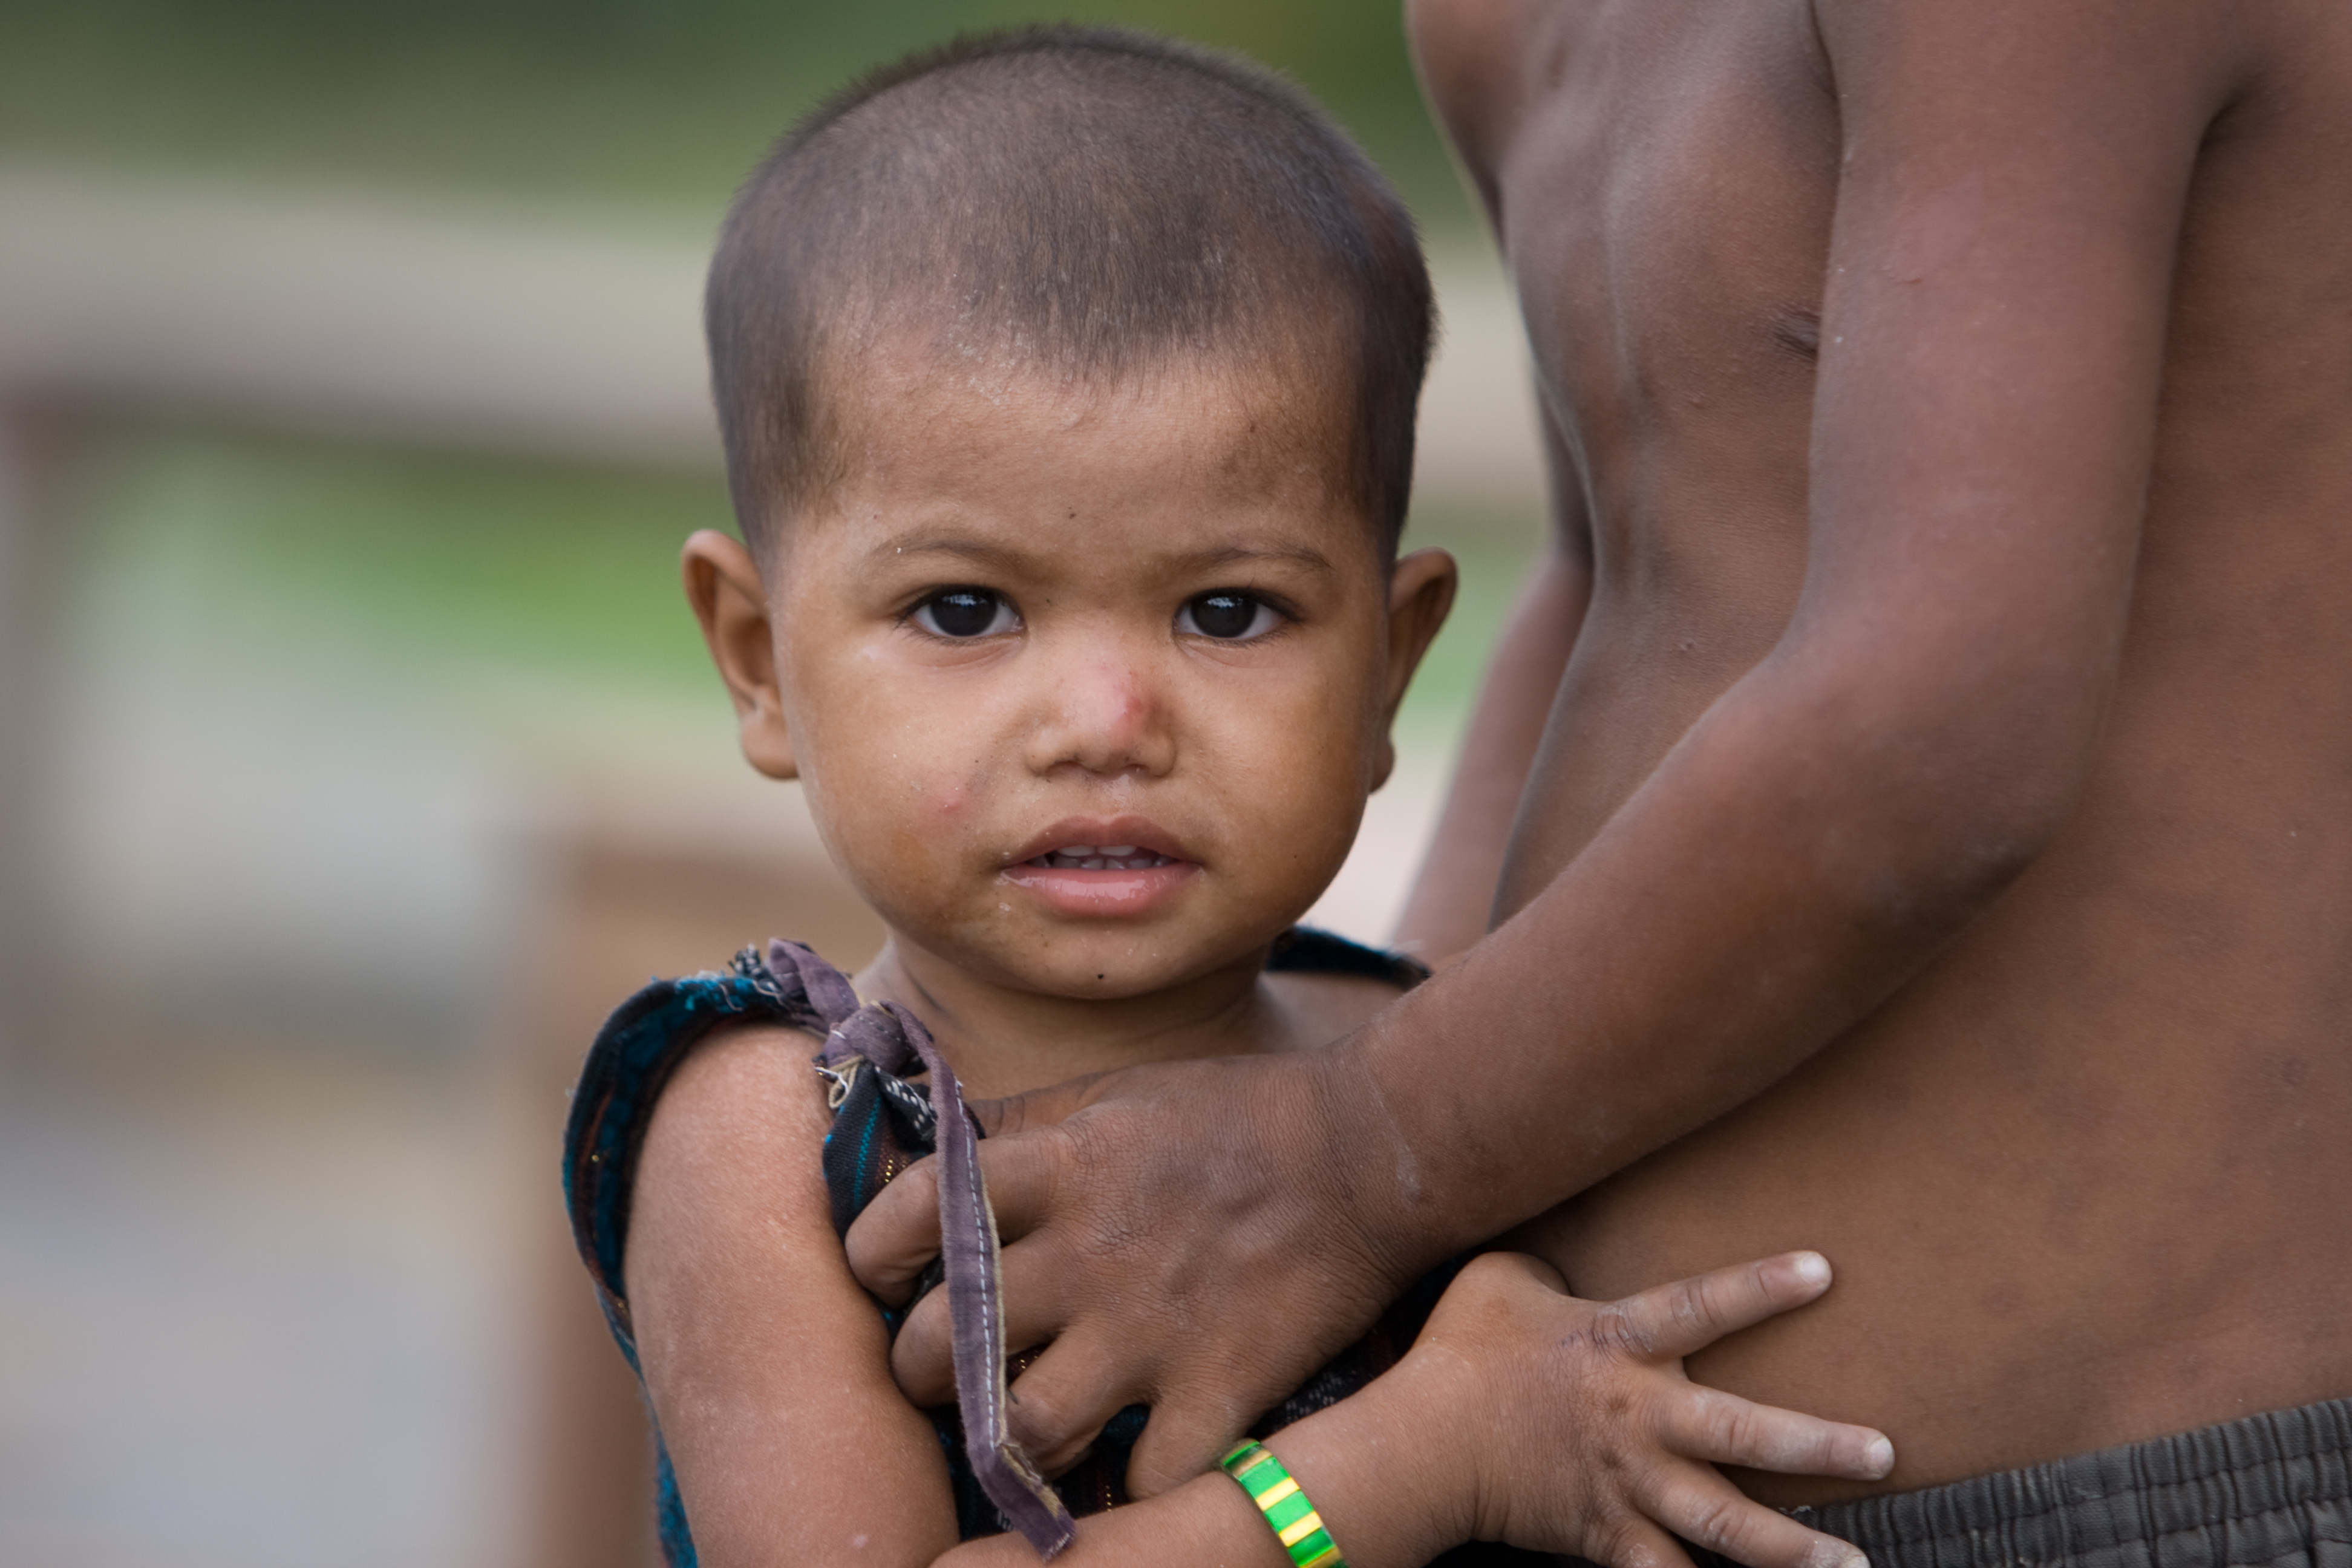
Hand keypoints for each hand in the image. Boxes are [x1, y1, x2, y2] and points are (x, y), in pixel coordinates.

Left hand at [842, 1048, 1438, 1495]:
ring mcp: (1154, 1329)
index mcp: (1058, 1168)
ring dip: (1007, 1438)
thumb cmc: (1233, 1116)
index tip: (882, 1273)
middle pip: (944, 1342)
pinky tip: (1127, 1459)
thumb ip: (1014, 1126)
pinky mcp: (1222, 1388)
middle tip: (940, 1371)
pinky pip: (1145, 1476)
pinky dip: (1129, 1481)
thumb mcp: (1111, 1093)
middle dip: (921, 1368)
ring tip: (1018, 1427)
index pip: (912, 1213)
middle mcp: (1090, 1252)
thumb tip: (921, 1144)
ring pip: (1025, 1426)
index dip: (872, 1253)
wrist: (1373, 1151)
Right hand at [1395, 1250, 1892, 1567]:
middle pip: (1745, 1436)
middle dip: (1820, 1446)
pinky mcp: (1607, 1537)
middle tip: (1887, 1452)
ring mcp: (1628, 1486)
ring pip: (1727, 1528)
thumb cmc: (1459, 1350)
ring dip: (1794, 1549)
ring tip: (1856, 1563)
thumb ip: (1553, 1266)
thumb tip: (1572, 1260)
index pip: (1703, 1306)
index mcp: (1619, 1346)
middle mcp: (1639, 1419)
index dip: (1763, 1287)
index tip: (1824, 1270)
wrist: (1420, 1445)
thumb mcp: (1502, 1279)